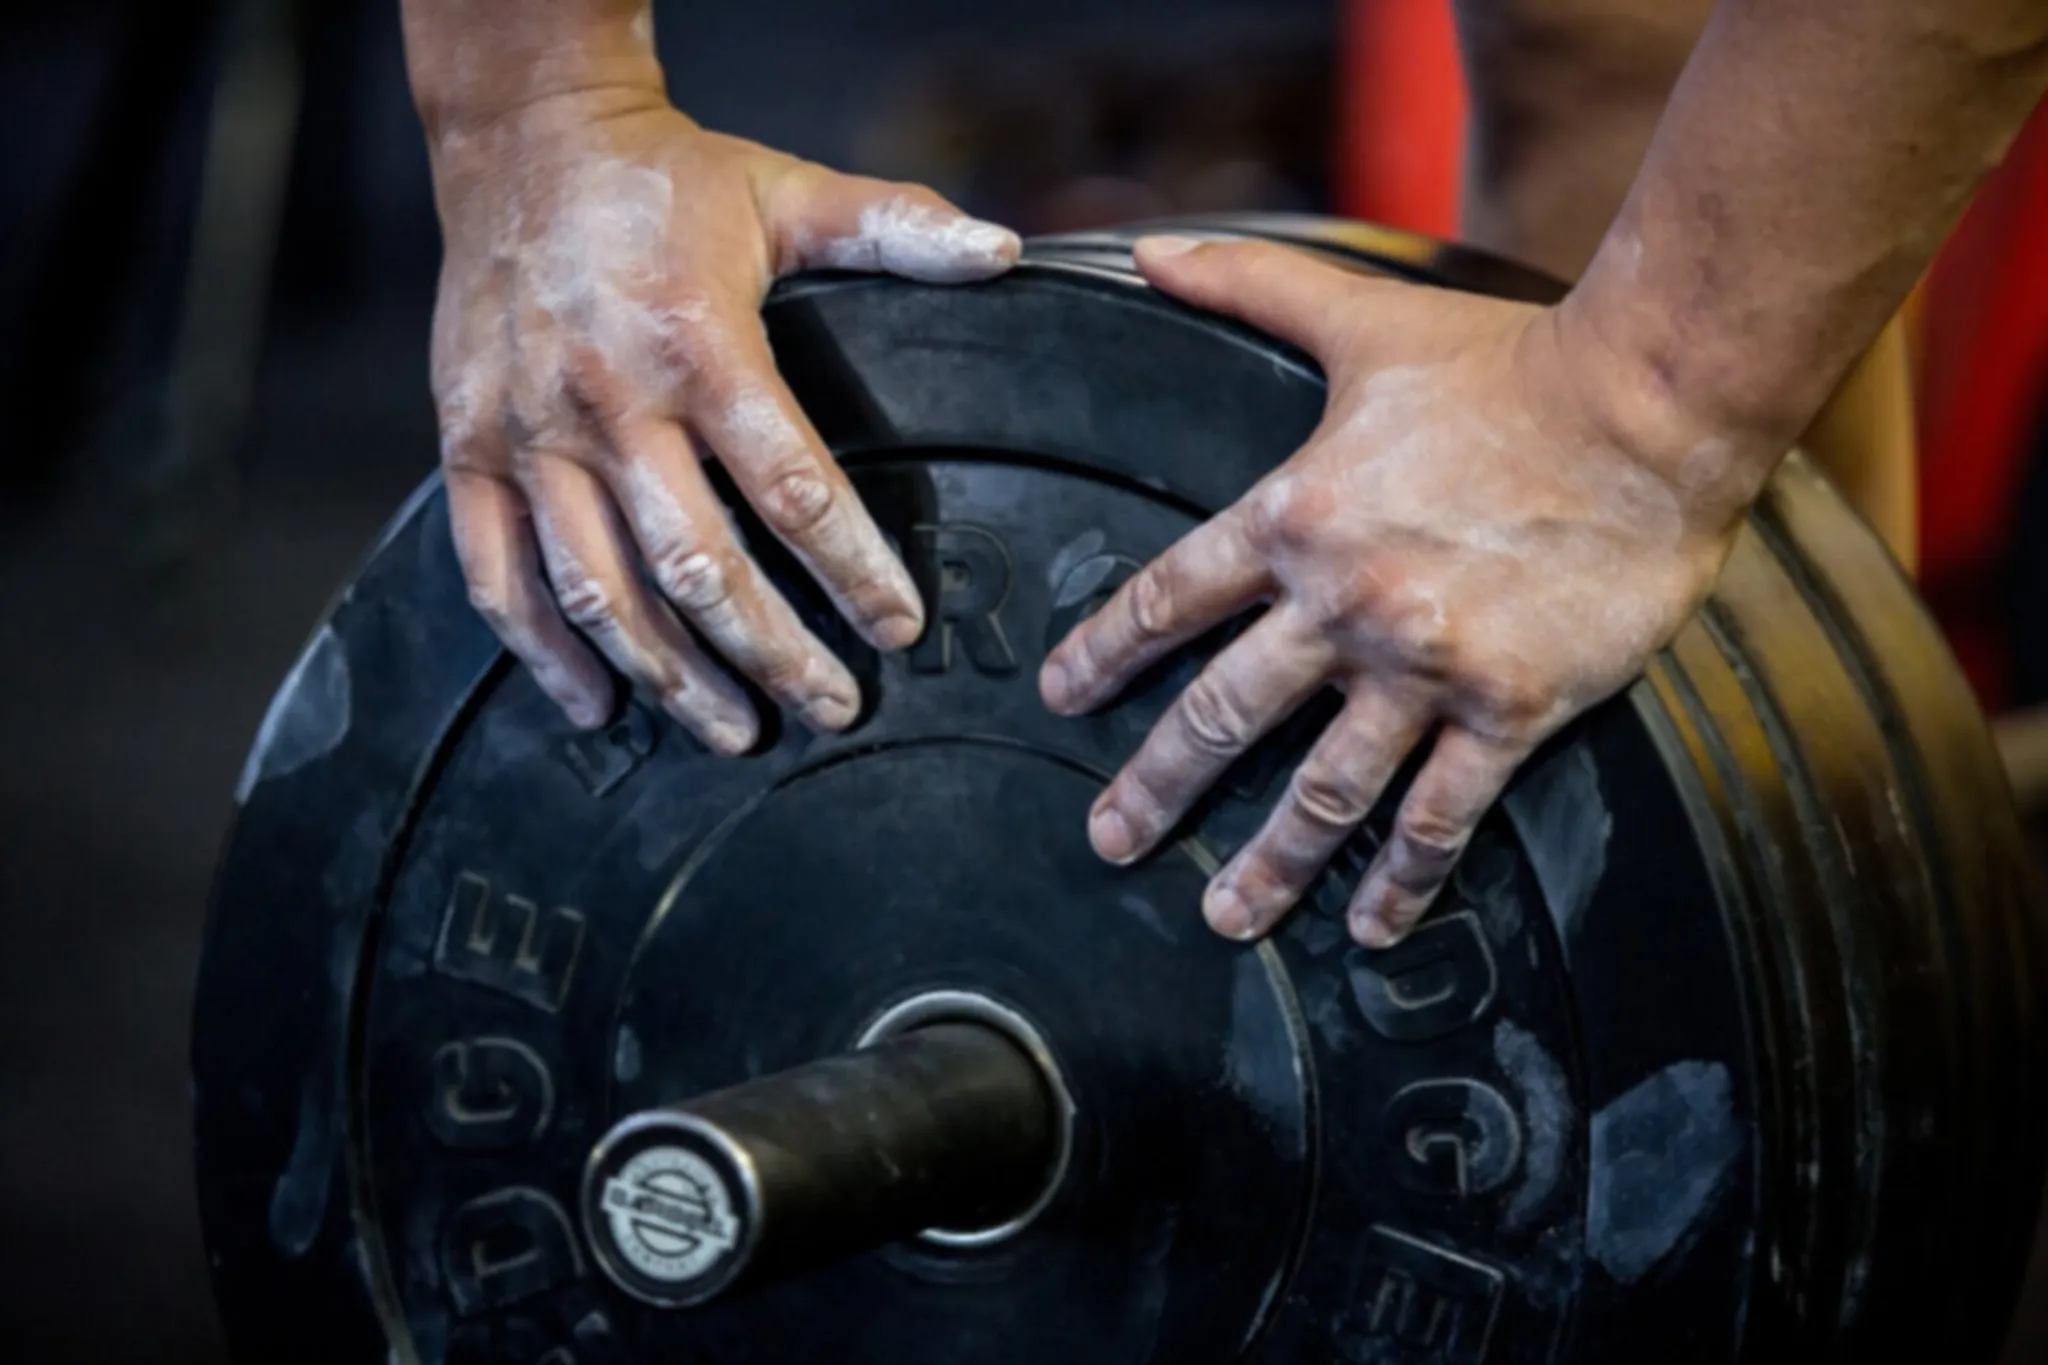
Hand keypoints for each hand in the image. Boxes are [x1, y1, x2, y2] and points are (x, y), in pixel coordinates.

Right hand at [428, 98, 1018, 749]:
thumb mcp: (787, 193)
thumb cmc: (668, 180)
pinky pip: (496, 574)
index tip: (900, 627)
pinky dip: (545, 651)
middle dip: (773, 654)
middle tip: (834, 708)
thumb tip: (1004, 252)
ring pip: (600, 590)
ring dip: (671, 675)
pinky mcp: (468, 447)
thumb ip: (896, 227)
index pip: (792, 487)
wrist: (522, 139)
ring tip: (735, 732)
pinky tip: (599, 704)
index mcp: (699, 343)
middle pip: (699, 566)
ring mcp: (528, 433)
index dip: (853, 570)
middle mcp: (608, 400)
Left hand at [1041, 236, 1761, 947]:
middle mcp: (1342, 605)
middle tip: (1110, 841)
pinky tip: (1370, 928)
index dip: (1104, 653)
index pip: (1168, 599)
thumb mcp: (1362, 316)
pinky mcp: (1509, 709)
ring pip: (1321, 789)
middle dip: (1154, 787)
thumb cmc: (1508, 363)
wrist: (1650, 404)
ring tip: (1223, 918)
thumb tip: (1147, 247)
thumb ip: (1248, 285)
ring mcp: (1424, 667)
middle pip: (1221, 716)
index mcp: (1295, 516)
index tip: (1062, 700)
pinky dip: (1401, 878)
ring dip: (1266, 863)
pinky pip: (1441, 816)